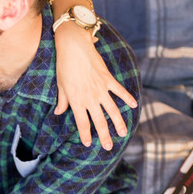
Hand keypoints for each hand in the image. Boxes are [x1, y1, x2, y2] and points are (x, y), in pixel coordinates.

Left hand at [53, 23, 137, 149]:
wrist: (73, 47)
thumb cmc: (64, 66)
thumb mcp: (60, 86)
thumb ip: (62, 101)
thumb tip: (59, 112)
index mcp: (76, 100)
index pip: (82, 122)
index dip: (86, 134)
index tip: (89, 144)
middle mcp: (90, 97)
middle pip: (99, 121)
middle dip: (104, 135)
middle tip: (109, 147)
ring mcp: (100, 89)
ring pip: (112, 110)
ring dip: (119, 123)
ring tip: (123, 133)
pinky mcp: (108, 79)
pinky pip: (119, 91)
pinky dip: (127, 98)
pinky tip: (134, 105)